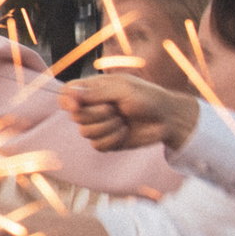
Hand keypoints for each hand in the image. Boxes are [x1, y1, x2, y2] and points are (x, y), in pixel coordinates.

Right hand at [58, 73, 201, 151]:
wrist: (168, 120)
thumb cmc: (148, 98)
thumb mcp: (122, 89)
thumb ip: (94, 93)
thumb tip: (68, 94)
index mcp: (93, 90)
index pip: (66, 93)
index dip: (66, 100)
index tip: (75, 106)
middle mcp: (93, 107)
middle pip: (75, 116)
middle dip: (96, 115)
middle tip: (116, 109)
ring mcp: (99, 125)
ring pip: (85, 132)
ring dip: (108, 127)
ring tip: (124, 120)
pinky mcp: (107, 141)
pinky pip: (98, 146)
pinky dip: (113, 139)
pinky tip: (125, 132)